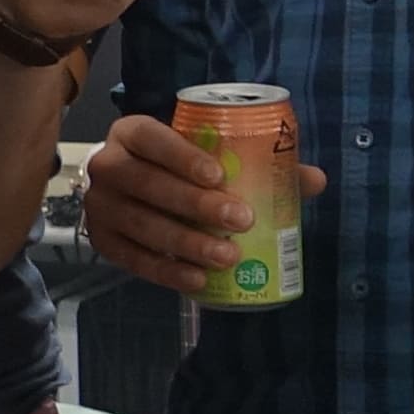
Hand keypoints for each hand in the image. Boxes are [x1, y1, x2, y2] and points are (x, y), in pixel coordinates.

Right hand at [79, 114, 325, 291]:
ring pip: (141, 224)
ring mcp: (99, 205)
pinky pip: (132, 259)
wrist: (127, 191)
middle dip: (194, 204)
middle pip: (146, 184)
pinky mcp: (101, 241)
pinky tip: (198, 280)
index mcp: (132, 133)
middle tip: (240, 220)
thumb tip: (314, 180)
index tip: (219, 176)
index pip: (151, 138)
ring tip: (227, 257)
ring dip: (186, 243)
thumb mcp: (206, 155)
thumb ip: (258, 163)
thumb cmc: (177, 169)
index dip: (182, 156)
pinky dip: (166, 272)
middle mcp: (107, 165)